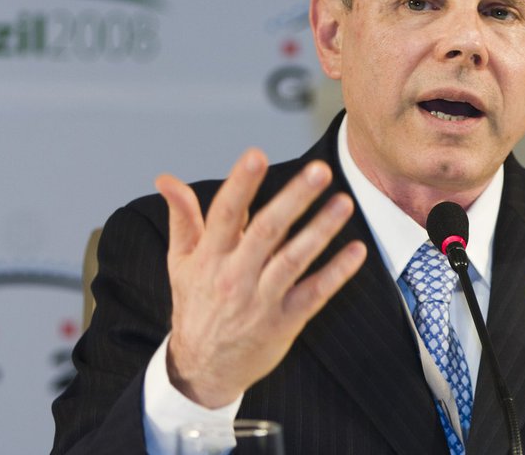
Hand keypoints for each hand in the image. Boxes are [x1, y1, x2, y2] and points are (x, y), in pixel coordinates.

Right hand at [154, 149, 365, 407]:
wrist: (203, 369)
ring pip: (294, 260)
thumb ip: (183, 217)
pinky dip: (337, 273)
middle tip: (320, 170)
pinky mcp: (286, 321)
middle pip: (267, 232)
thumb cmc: (196, 306)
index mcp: (210, 257)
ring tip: (344, 202)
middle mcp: (235, 276)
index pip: (225, 214)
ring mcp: (262, 300)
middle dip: (294, 199)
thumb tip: (166, 178)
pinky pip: (315, 294)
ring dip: (321, 230)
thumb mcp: (181, 262)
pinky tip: (357, 250)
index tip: (256, 155)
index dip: (240, 184)